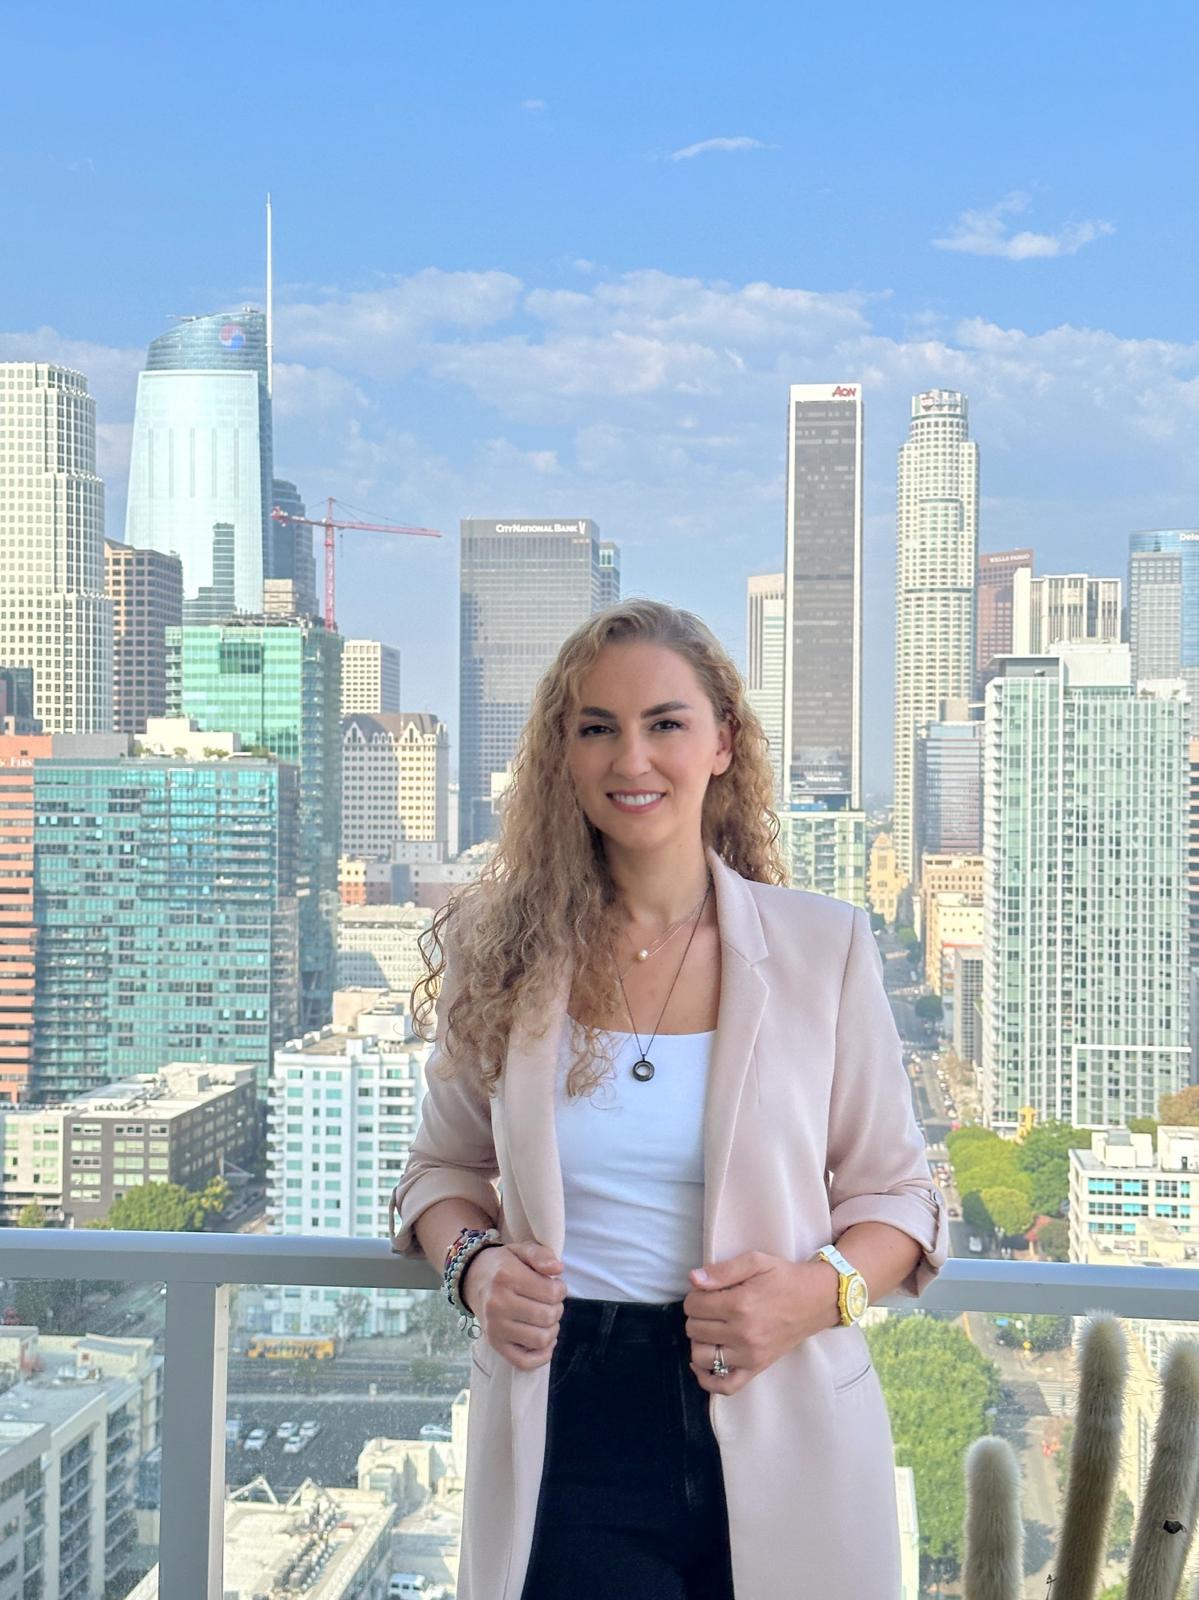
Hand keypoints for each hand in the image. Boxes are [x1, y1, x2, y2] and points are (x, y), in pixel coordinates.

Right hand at [461, 1240, 566, 1372]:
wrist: (473, 1278)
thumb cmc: (503, 1265)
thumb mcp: (521, 1250)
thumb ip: (541, 1255)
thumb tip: (558, 1269)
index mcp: (506, 1277)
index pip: (552, 1293)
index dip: (561, 1290)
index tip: (555, 1286)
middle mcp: (498, 1304)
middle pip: (548, 1316)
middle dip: (557, 1309)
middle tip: (550, 1302)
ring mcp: (495, 1328)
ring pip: (540, 1340)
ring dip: (552, 1330)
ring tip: (546, 1318)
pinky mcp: (495, 1344)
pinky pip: (524, 1362)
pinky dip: (541, 1356)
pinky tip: (544, 1341)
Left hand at [683, 1251, 839, 1394]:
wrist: (815, 1300)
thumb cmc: (783, 1278)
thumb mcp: (755, 1261)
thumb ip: (722, 1270)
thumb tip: (693, 1279)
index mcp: (740, 1304)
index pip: (694, 1305)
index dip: (695, 1295)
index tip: (706, 1291)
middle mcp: (743, 1333)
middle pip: (694, 1329)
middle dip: (696, 1315)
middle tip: (711, 1306)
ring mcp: (750, 1355)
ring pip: (701, 1356)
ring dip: (699, 1341)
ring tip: (711, 1328)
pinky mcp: (757, 1368)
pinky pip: (725, 1386)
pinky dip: (708, 1378)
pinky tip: (703, 1363)